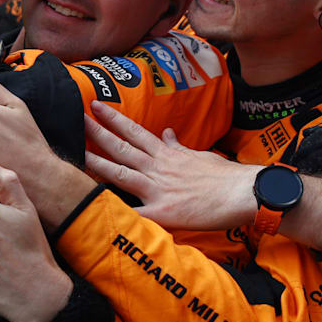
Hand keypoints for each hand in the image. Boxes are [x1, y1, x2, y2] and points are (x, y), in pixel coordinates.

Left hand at [84, 102, 256, 232]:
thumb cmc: (224, 176)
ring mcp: (158, 188)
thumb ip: (177, 146)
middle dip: (97, 133)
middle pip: (121, 148)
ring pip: (121, 173)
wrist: (245, 193)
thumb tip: (166, 132)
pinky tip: (99, 212)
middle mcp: (158, 167)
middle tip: (76, 120)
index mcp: (166, 154)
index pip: (134, 131)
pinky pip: (136, 214)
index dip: (113, 119)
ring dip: (97, 164)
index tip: (95, 107)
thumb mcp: (198, 154)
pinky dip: (119, 213)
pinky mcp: (164, 212)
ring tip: (76, 155)